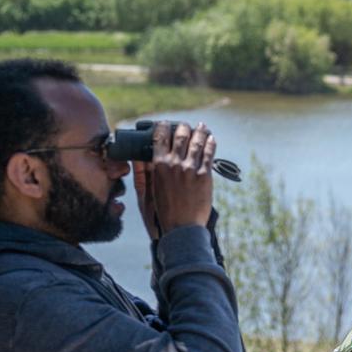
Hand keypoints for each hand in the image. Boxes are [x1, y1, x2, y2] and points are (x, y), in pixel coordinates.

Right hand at [132, 121, 216, 237]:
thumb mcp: (147, 191)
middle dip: (183, 127)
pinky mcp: (205, 176)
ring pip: (197, 142)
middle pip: (180, 136)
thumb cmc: (163, 211)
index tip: (165, 124)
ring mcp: (191, 169)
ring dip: (200, 131)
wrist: (182, 227)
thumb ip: (143, 172)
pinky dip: (210, 144)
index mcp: (158, 165)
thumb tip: (140, 157)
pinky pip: (209, 154)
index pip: (160, 137)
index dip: (163, 127)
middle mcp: (175, 164)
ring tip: (202, 127)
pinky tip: (211, 138)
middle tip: (186, 126)